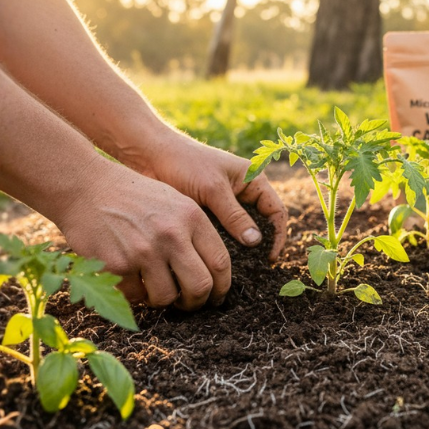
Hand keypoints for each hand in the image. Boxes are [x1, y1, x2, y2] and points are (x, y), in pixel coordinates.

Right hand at [57, 160, 230, 309]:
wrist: (86, 186)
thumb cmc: (132, 195)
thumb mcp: (173, 200)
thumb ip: (194, 231)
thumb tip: (213, 272)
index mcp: (191, 216)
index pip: (220, 262)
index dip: (221, 287)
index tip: (215, 297)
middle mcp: (171, 234)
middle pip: (200, 286)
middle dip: (196, 302)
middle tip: (187, 304)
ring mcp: (144, 251)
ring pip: (166, 297)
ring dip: (162, 300)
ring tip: (154, 289)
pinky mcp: (117, 265)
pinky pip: (135, 296)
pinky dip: (134, 294)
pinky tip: (130, 280)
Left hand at [133, 132, 288, 261]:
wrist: (150, 157)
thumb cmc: (185, 163)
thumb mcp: (213, 188)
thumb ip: (234, 215)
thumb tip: (256, 242)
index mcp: (253, 181)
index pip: (276, 212)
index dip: (277, 235)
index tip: (269, 258)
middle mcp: (242, 195)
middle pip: (261, 226)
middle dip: (259, 247)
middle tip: (253, 270)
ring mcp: (224, 207)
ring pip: (239, 234)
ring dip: (239, 251)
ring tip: (234, 271)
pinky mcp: (207, 217)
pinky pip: (220, 237)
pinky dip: (220, 249)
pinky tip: (214, 264)